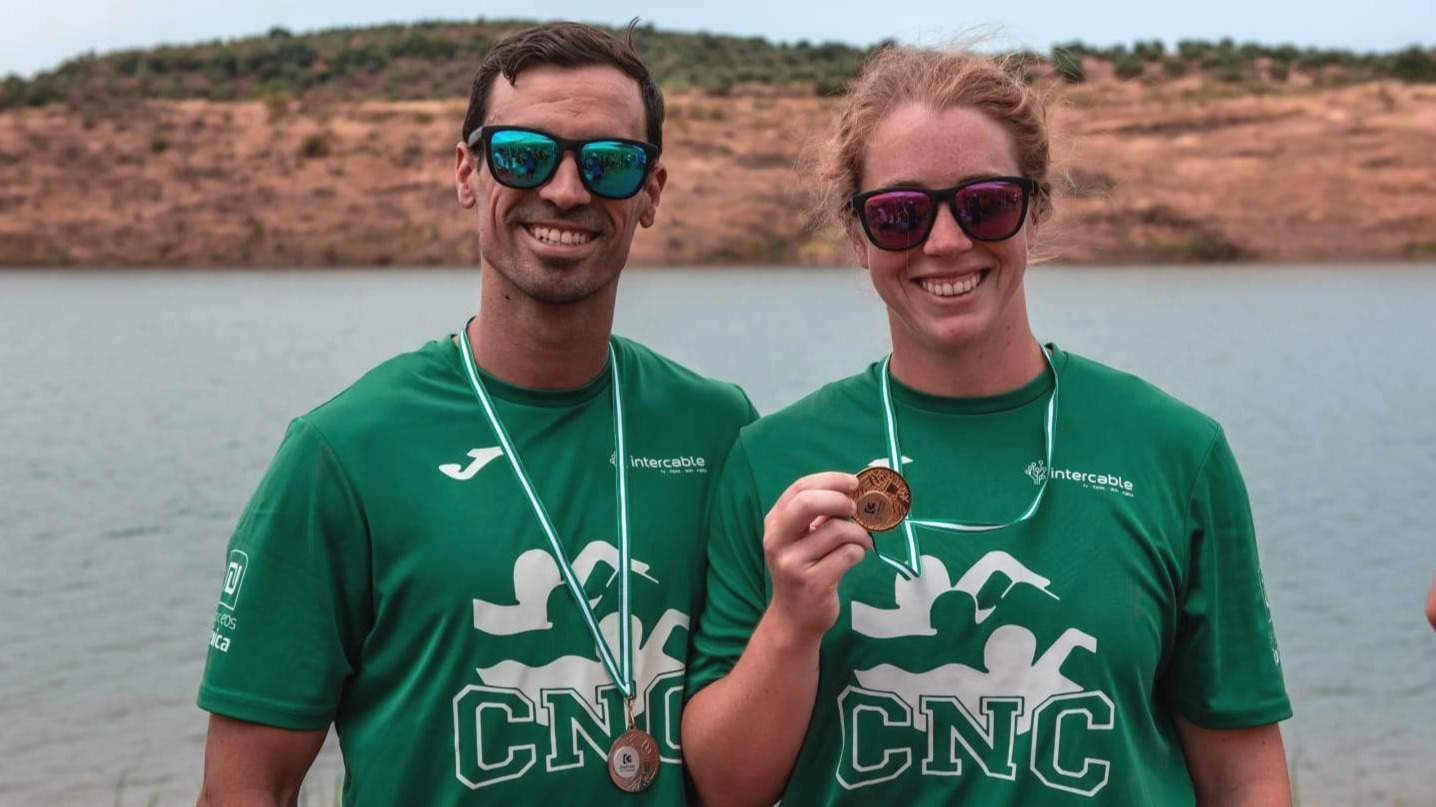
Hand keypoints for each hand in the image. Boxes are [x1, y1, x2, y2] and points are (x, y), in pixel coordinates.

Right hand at [762, 472, 873, 642]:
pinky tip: (855, 558)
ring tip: (861, 541)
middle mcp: (777, 541)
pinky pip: (848, 554)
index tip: (854, 483)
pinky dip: (860, 552)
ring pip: (837, 530)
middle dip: (840, 501)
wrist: (794, 618)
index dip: (831, 480)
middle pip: (808, 503)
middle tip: (855, 509)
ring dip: (859, 533)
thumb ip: (819, 515)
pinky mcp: (813, 583)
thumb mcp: (800, 539)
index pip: (800, 489)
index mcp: (774, 524)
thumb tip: (853, 490)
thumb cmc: (803, 570)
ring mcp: (793, 563)